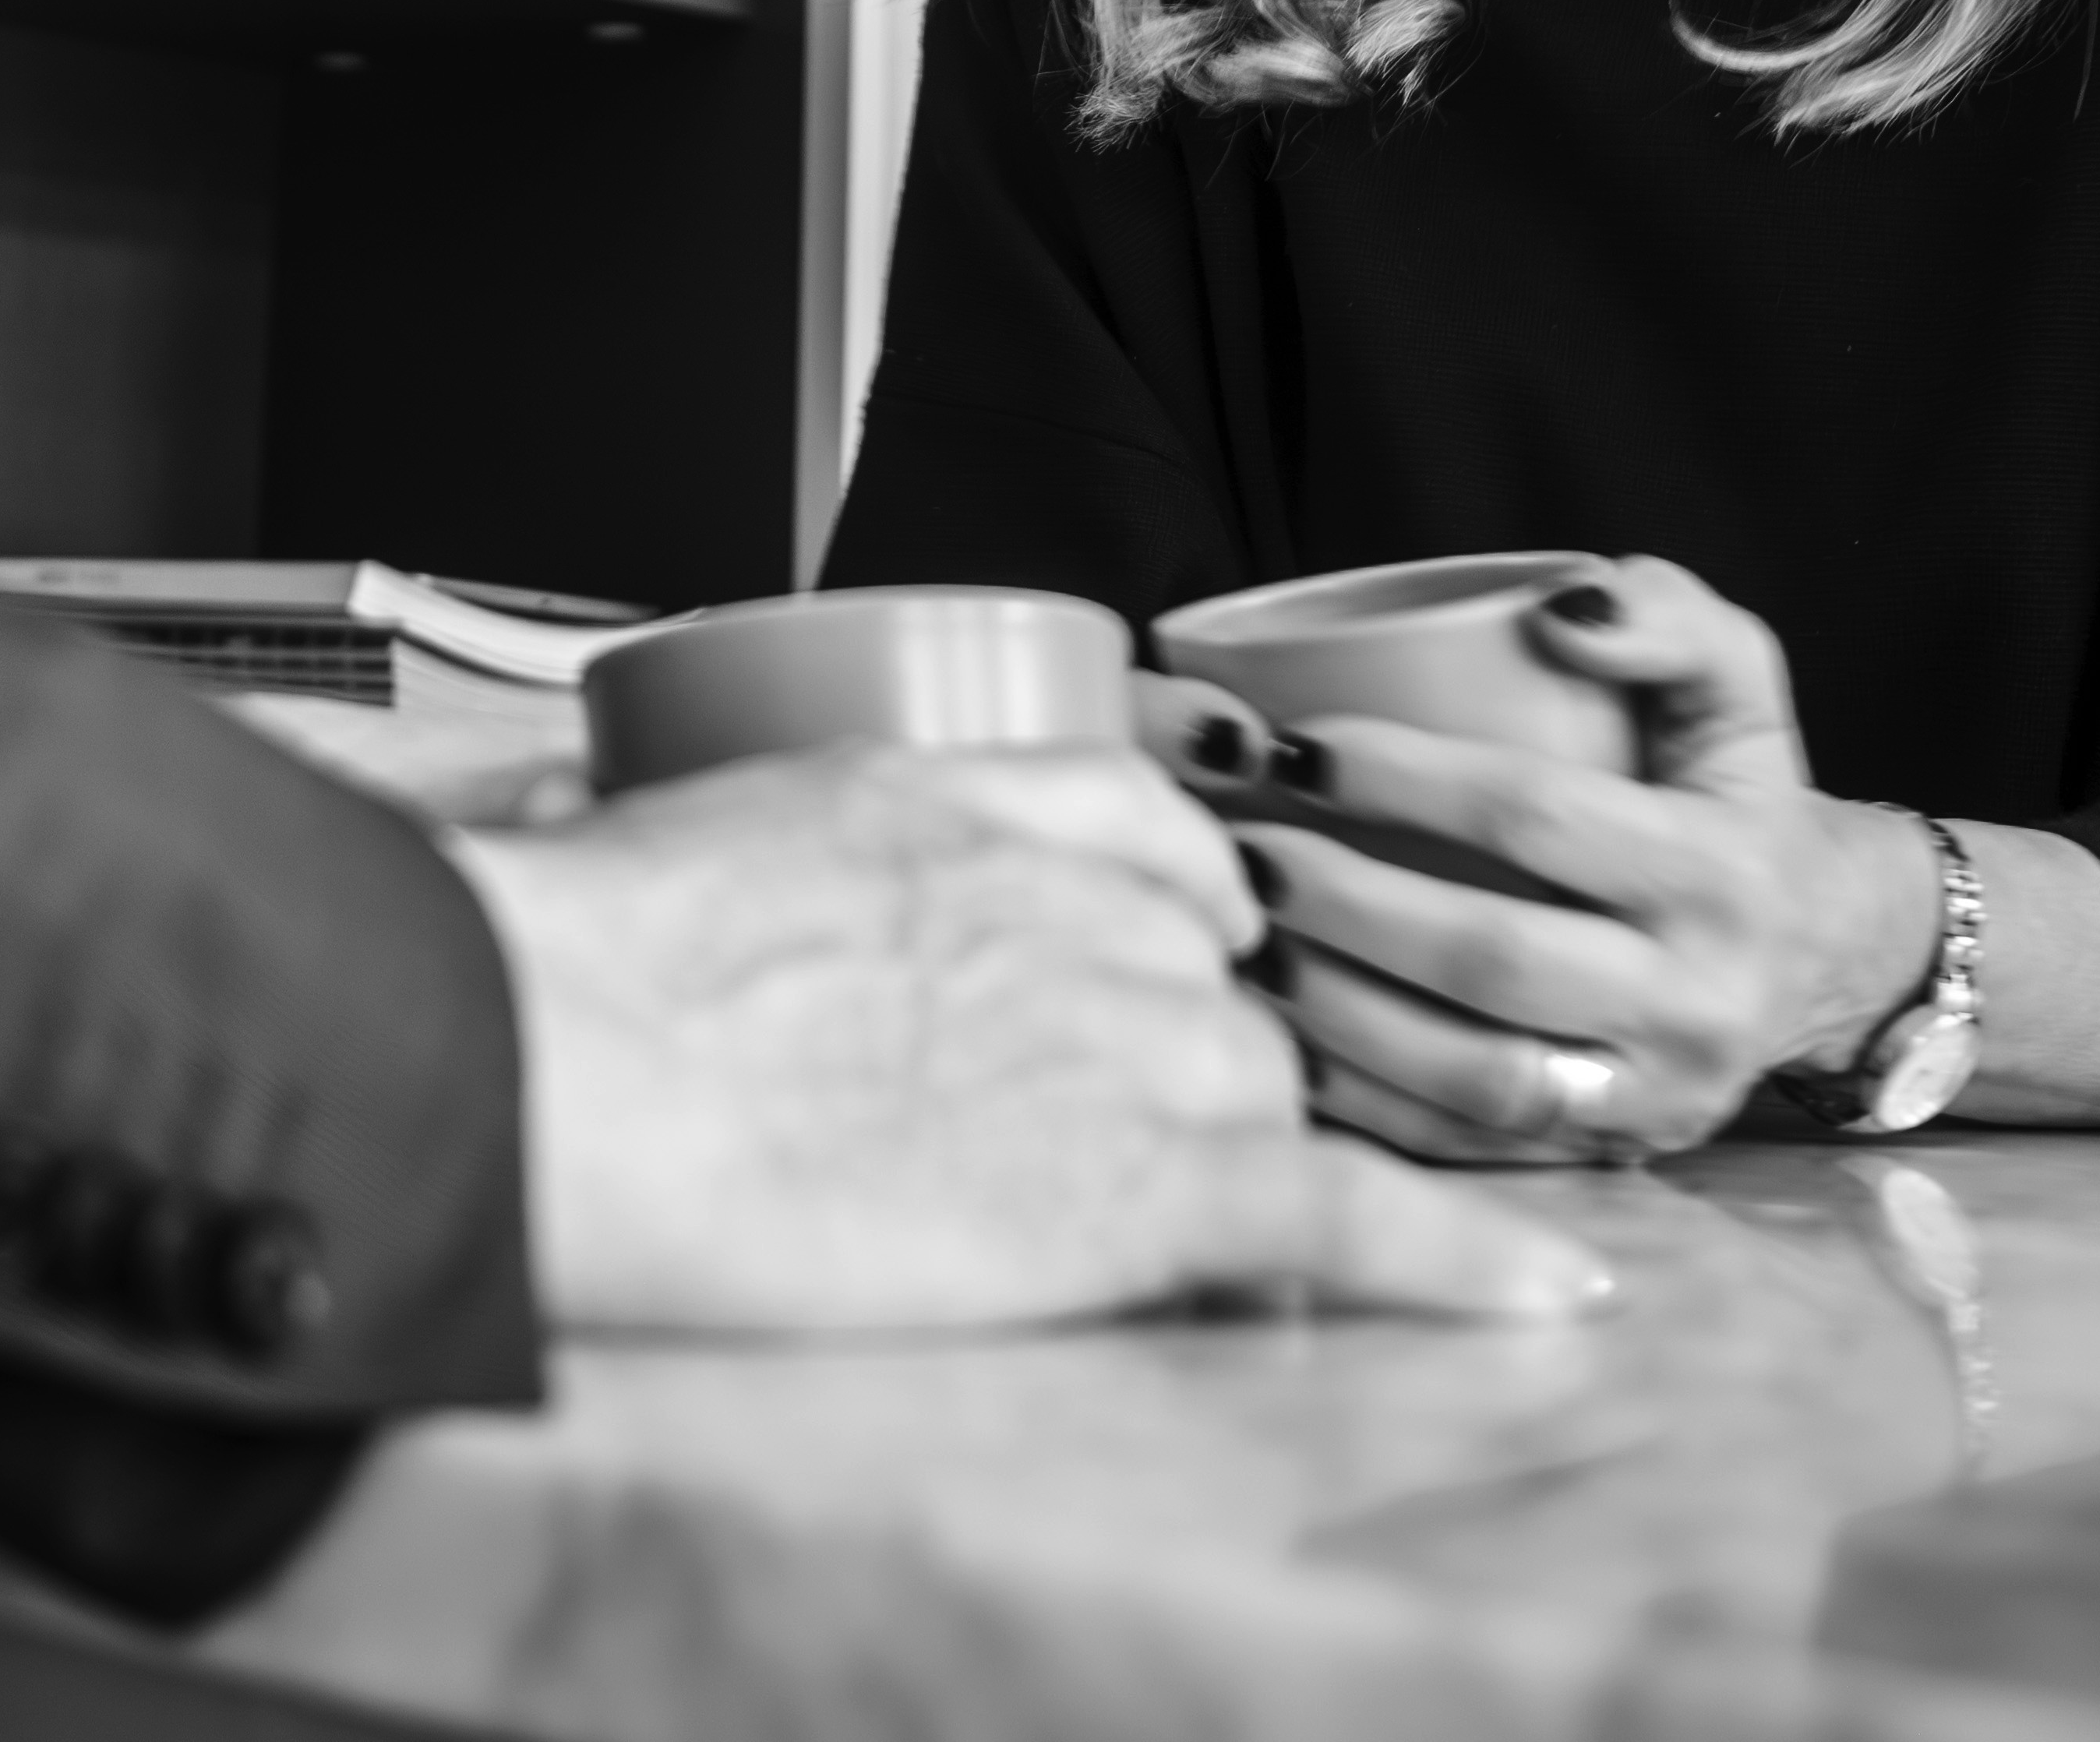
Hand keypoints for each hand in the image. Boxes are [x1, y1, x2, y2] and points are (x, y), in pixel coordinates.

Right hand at [441, 741, 1609, 1332]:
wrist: (553, 1053)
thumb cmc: (562, 966)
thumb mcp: (681, 849)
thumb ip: (757, 863)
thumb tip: (619, 859)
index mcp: (954, 804)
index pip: (1147, 841)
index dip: (1167, 919)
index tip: (1157, 962)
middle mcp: (1069, 904)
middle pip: (1211, 991)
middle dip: (1177, 1068)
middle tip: (1088, 1147)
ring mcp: (1115, 1040)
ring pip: (1259, 1096)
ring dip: (1232, 1165)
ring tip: (1163, 1237)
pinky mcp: (1133, 1188)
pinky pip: (1342, 1211)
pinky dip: (1457, 1257)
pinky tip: (1546, 1294)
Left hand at [1234, 558, 1941, 1163]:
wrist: (1833, 956)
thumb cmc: (1744, 796)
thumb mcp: (1737, 681)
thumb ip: (1666, 615)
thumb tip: (1556, 608)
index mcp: (1721, 872)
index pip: (1536, 818)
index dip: (1402, 777)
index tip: (1292, 742)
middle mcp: (1694, 1000)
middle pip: (1487, 958)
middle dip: (1342, 900)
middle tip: (1238, 844)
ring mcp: (1650, 1098)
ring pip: (1467, 1074)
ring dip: (1333, 1007)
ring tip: (1241, 936)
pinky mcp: (1608, 1158)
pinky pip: (1462, 1147)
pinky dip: (1358, 1096)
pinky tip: (1279, 1031)